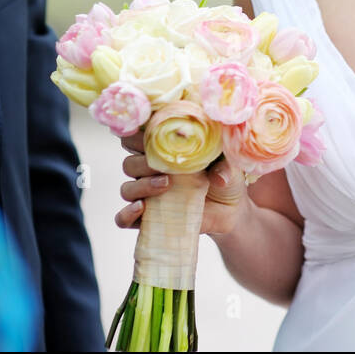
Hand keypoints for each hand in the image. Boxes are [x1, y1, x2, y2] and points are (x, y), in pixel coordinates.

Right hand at [114, 128, 247, 234]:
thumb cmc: (225, 176)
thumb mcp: (229, 164)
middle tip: (164, 166)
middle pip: (128, 163)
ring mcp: (148, 195)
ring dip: (141, 186)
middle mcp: (150, 172)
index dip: (137, 134)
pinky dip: (126, 214)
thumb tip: (217, 177)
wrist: (231, 209)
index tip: (152, 135)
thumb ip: (224, 163)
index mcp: (163, 151)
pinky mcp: (149, 218)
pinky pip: (123, 218)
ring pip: (126, 189)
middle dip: (142, 163)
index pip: (136, 137)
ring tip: (165, 185)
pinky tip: (141, 208)